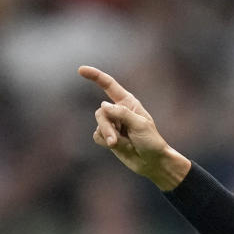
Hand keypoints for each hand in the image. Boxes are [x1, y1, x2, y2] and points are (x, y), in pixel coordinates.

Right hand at [78, 66, 189, 189]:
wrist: (153, 163)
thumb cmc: (151, 142)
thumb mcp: (140, 125)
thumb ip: (122, 113)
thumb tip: (103, 106)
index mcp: (127, 102)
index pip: (108, 85)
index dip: (95, 76)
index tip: (81, 70)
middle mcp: (117, 111)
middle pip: (101, 112)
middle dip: (106, 127)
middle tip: (114, 141)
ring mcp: (112, 125)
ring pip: (98, 125)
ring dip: (107, 136)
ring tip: (118, 144)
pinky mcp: (108, 137)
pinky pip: (97, 136)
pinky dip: (105, 142)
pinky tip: (115, 146)